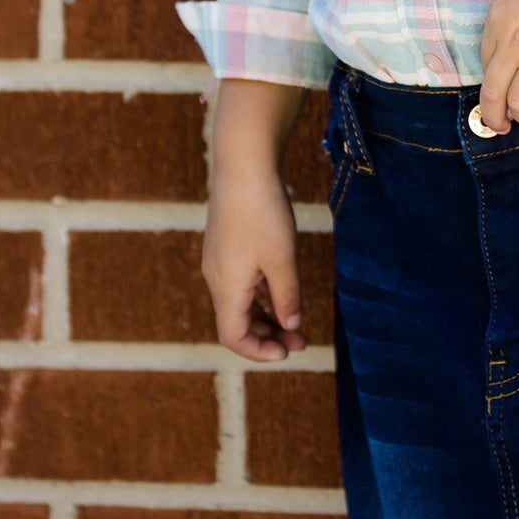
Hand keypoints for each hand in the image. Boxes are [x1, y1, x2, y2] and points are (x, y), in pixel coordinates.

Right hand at [202, 80, 306, 360]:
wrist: (242, 165)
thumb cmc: (262, 212)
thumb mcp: (283, 259)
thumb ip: (287, 297)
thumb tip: (291, 327)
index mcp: (227, 287)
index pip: (233, 336)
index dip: (258, 352)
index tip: (287, 353)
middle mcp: (216, 279)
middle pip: (236, 323)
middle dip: (267, 337)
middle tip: (301, 342)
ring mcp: (219, 262)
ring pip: (239, 304)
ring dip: (266, 318)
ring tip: (296, 324)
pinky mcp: (225, 248)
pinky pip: (240, 285)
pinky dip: (260, 297)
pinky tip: (283, 294)